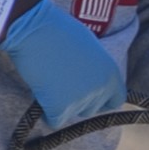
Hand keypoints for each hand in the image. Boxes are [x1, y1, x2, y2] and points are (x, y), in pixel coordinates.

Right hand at [0, 0, 124, 129]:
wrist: (32, 28)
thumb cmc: (57, 30)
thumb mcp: (90, 47)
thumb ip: (96, 68)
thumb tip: (92, 82)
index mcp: (111, 73)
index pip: (115, 100)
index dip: (101, 99)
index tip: (88, 95)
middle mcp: (101, 89)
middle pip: (91, 108)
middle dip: (77, 100)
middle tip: (60, 83)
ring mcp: (81, 100)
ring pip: (72, 114)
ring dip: (62, 104)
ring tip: (50, 82)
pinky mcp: (60, 107)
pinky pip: (54, 121)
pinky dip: (46, 113)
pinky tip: (40, 96)